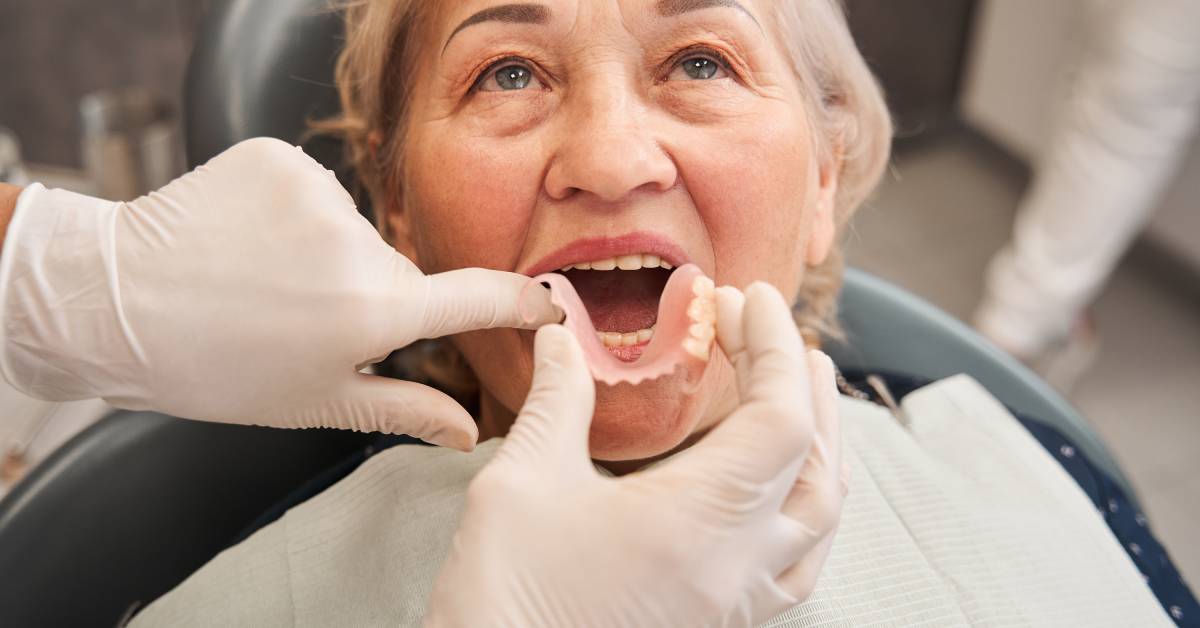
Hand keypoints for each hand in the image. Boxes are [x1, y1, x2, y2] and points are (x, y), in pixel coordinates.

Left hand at [0, 137, 558, 449]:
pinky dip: (292, 212)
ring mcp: (318, 193)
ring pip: (354, 229)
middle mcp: (357, 245)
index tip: (551, 303)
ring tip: (266, 278)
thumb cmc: (215, 368)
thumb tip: (468, 431)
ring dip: (327, 252)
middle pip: (398, 269)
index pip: (476, 298)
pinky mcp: (282, 158)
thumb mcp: (316, 400)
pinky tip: (250, 238)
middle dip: (372, 294)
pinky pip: (314, 189)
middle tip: (308, 319)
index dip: (521, 302)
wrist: (113, 301)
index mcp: (374, 312)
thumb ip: (404, 409)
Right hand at [425, 282, 843, 626]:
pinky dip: (803, 512)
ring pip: (818, 524)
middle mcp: (735, 570)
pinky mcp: (716, 627)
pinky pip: (794, 568)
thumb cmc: (503, 598)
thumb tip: (564, 336)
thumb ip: (559, 400)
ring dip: (819, 450)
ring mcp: (732, 607)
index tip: (748, 300)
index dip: (774, 348)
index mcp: (698, 525)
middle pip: (817, 468)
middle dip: (805, 390)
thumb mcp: (521, 483)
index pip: (779, 420)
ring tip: (798, 397)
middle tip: (779, 335)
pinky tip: (776, 490)